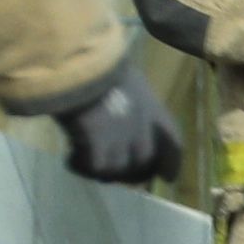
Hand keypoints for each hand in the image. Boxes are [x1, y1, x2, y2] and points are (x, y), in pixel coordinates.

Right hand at [57, 72, 183, 187]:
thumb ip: (132, 99)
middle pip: (143, 164)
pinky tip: (69, 157)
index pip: (174, 145)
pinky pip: (93, 169)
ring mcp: (122, 142)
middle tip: (109, 170)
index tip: (167, 177)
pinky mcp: (99, 149)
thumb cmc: (101, 66)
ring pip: (116, 170)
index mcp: (154, 109)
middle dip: (128, 173)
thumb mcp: (127, 79)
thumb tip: (123, 112)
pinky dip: (80, 165)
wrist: (81, 68)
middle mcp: (144, 130)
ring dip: (100, 168)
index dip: (172, 163)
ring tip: (82, 157)